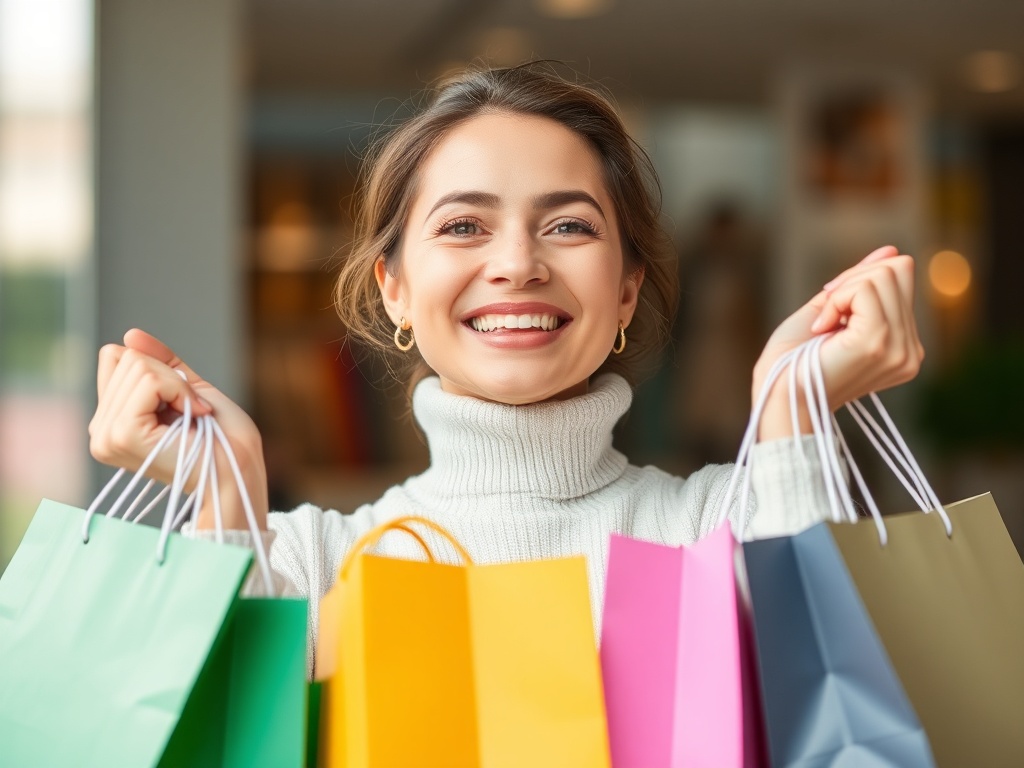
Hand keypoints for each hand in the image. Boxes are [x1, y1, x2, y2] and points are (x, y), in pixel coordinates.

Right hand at [89, 329, 267, 529]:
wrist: (239, 467)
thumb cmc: (223, 436)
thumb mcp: (188, 388)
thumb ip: (160, 362)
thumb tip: (130, 334)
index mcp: (111, 421)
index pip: (114, 358)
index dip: (158, 369)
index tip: (184, 401)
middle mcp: (100, 431)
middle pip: (125, 358)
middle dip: (171, 378)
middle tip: (193, 412)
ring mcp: (107, 435)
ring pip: (137, 366)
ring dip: (178, 386)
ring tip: (192, 417)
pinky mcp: (122, 435)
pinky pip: (148, 382)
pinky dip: (178, 391)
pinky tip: (192, 416)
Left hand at [753, 246, 923, 439]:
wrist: (778, 397)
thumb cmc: (793, 361)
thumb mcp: (831, 311)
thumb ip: (861, 284)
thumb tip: (891, 250)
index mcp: (904, 346)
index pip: (902, 278)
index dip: (860, 279)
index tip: (830, 303)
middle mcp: (911, 351)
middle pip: (899, 270)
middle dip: (852, 281)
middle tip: (823, 315)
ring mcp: (899, 349)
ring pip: (884, 275)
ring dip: (841, 292)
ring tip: (823, 326)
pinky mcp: (879, 343)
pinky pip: (866, 290)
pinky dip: (836, 299)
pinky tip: (822, 329)